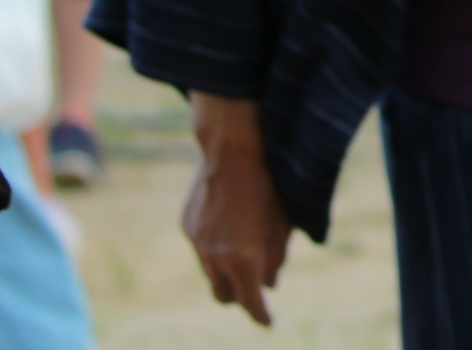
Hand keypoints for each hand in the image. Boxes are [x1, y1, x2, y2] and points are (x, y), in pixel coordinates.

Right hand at [185, 94, 292, 325]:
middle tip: (257, 282)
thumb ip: (276, 258)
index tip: (269, 322)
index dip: (261, 315)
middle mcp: (215, 258)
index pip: (250, 303)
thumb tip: (270, 283)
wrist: (233, 149)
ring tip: (244, 244)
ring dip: (226, 270)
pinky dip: (215, 247)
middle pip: (224, 296)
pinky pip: (202, 248)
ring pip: (210, 273)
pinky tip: (229, 221)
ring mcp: (197, 243)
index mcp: (243, 260)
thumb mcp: (283, 224)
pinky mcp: (187, 226)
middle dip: (240, 295)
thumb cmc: (268, 184)